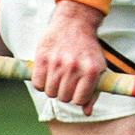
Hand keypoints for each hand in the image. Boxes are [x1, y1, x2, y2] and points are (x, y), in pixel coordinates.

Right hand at [32, 0, 106, 115]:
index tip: (77, 90)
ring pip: (50, 92)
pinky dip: (41, 82)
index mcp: (91, 71)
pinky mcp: (42, 57)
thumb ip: (94, 91)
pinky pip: (37, 83)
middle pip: (63, 98)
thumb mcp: (98, 67)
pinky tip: (48, 73)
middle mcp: (74, 67)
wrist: (75, 23)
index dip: (77, 97)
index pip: (79, 101)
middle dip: (65, 92)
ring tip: (58, 76)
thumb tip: (87, 112)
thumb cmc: (87, 49)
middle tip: (67, 80)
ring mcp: (57, 62)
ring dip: (53, 88)